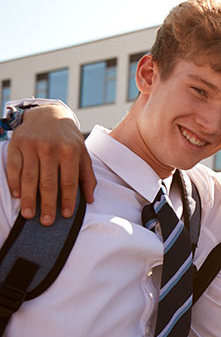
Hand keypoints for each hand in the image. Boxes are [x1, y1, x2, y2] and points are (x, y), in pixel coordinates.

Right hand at [6, 105, 95, 224]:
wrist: (49, 114)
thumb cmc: (69, 139)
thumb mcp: (83, 154)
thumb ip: (87, 176)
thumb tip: (90, 200)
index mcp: (70, 151)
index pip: (69, 182)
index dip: (68, 200)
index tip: (66, 215)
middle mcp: (51, 148)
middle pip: (48, 183)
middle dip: (47, 205)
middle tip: (46, 222)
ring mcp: (32, 146)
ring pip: (29, 178)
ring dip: (28, 199)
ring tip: (28, 215)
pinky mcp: (16, 144)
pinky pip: (14, 168)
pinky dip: (15, 183)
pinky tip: (17, 196)